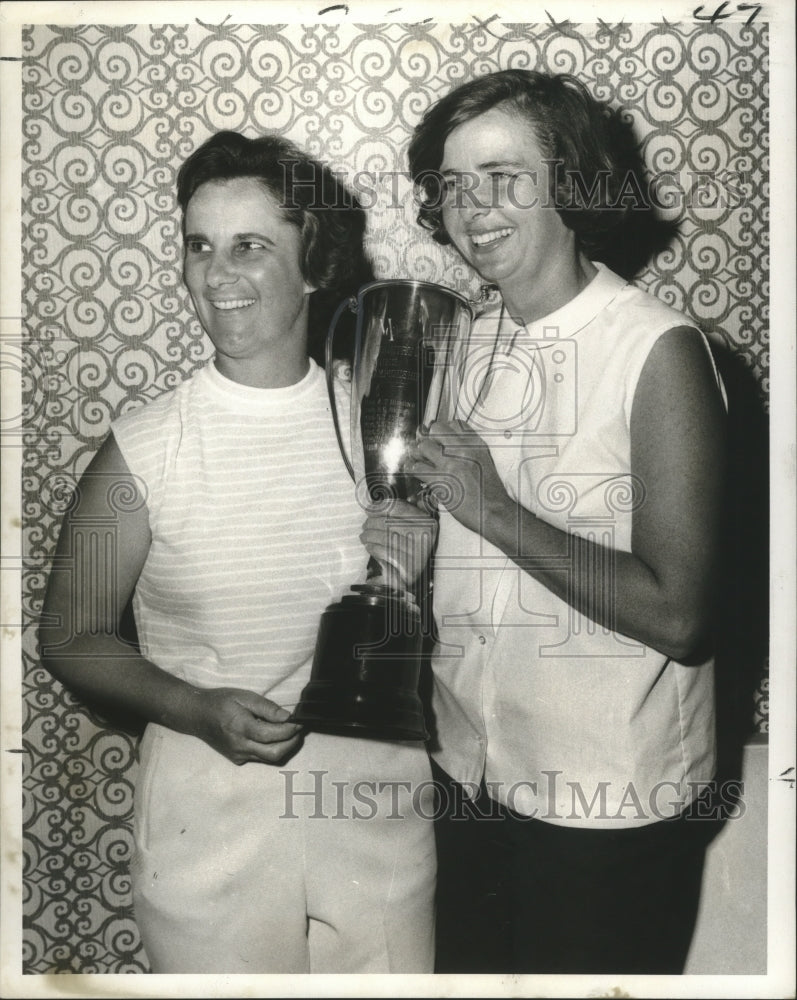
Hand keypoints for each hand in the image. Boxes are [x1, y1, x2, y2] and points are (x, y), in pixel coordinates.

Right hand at [192, 687, 303, 765]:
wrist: (197, 715)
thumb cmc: (221, 701)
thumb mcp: (244, 696)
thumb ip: (267, 708)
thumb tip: (288, 717)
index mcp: (241, 728)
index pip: (272, 735)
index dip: (290, 730)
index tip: (300, 722)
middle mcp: (239, 746)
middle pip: (274, 754)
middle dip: (291, 743)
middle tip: (298, 730)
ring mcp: (238, 755)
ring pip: (269, 758)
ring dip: (283, 747)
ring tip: (289, 732)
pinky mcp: (237, 759)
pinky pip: (260, 758)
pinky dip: (270, 749)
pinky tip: (272, 737)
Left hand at [360, 498, 437, 588]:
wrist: (412, 575)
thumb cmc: (409, 547)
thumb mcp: (410, 527)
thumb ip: (400, 511)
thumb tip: (376, 503)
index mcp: (427, 521)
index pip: (399, 507)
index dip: (381, 506)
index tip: (369, 509)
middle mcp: (425, 535)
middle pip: (389, 522)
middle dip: (372, 523)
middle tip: (365, 526)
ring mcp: (417, 551)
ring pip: (384, 537)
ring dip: (369, 536)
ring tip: (364, 537)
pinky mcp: (408, 567)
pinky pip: (384, 552)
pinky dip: (373, 549)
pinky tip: (369, 547)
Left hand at [406, 420, 509, 536]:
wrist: (493, 511)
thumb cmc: (489, 490)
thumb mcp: (484, 461)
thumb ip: (468, 450)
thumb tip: (447, 444)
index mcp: (476, 444)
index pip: (454, 424)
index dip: (442, 431)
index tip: (438, 438)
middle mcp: (462, 450)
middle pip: (436, 429)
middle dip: (429, 438)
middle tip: (426, 449)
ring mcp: (450, 464)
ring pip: (423, 446)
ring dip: (418, 453)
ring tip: (419, 460)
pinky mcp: (440, 480)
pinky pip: (417, 467)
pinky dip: (412, 468)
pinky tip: (413, 471)